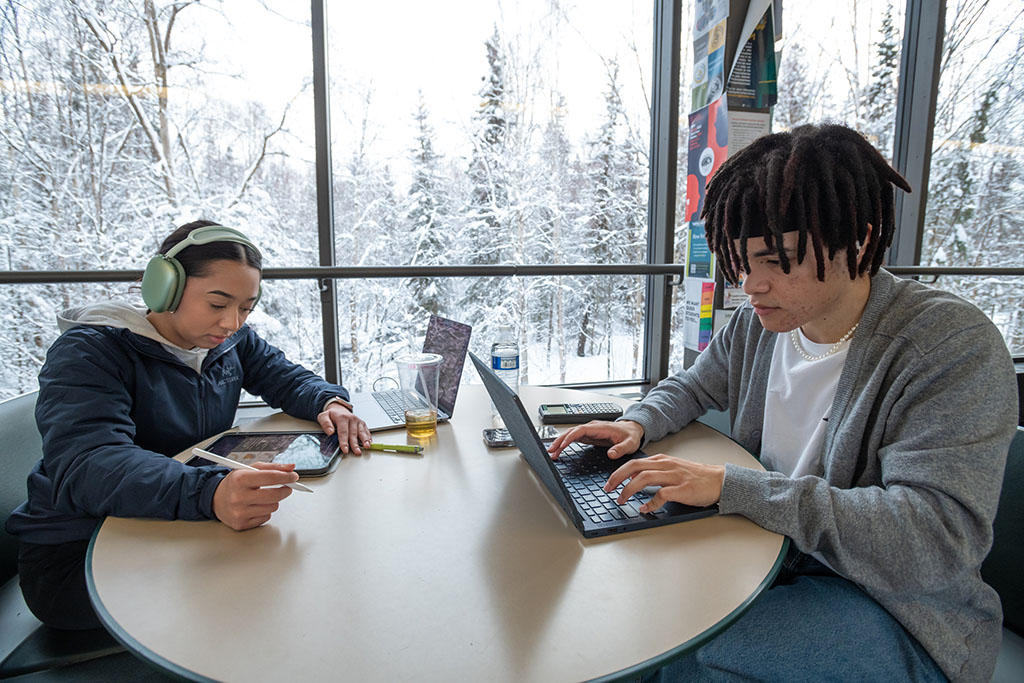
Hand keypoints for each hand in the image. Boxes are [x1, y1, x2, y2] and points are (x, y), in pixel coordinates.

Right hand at [212, 462, 297, 530]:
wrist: (215, 499)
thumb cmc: (234, 483)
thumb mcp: (249, 469)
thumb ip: (272, 467)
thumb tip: (291, 467)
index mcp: (240, 479)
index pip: (270, 477)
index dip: (286, 476)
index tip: (293, 476)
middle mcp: (238, 497)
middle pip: (274, 495)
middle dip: (285, 490)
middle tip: (287, 487)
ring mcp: (239, 512)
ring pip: (272, 507)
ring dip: (273, 501)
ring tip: (263, 496)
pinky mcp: (241, 524)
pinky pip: (266, 518)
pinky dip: (265, 511)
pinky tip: (256, 506)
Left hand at [318, 403, 370, 454]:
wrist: (338, 409)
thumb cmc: (332, 415)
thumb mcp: (323, 416)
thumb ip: (325, 423)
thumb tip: (330, 432)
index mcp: (342, 418)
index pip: (343, 432)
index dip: (344, 442)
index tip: (345, 449)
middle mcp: (351, 419)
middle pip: (353, 433)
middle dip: (355, 444)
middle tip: (356, 451)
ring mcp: (357, 421)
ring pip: (361, 432)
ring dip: (364, 440)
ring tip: (366, 446)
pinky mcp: (362, 423)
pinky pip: (366, 430)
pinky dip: (368, 437)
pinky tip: (369, 442)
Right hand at [547, 419, 644, 459]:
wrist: (632, 430)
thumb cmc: (630, 435)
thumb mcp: (629, 444)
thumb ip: (621, 449)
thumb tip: (611, 454)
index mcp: (600, 428)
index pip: (581, 430)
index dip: (571, 437)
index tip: (563, 445)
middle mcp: (592, 428)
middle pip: (571, 432)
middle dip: (560, 441)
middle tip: (551, 451)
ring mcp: (589, 431)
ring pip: (570, 435)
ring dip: (560, 443)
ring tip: (551, 453)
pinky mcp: (588, 436)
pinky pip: (573, 438)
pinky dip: (565, 444)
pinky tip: (559, 450)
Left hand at [605, 454, 724, 510]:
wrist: (718, 480)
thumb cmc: (695, 476)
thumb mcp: (672, 468)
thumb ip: (654, 471)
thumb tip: (633, 478)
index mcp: (662, 460)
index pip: (634, 462)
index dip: (618, 472)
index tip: (609, 482)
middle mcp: (666, 466)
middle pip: (634, 467)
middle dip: (617, 478)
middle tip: (608, 489)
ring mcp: (674, 477)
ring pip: (644, 478)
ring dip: (629, 490)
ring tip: (621, 499)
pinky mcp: (682, 489)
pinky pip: (661, 495)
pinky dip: (650, 503)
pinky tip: (644, 509)